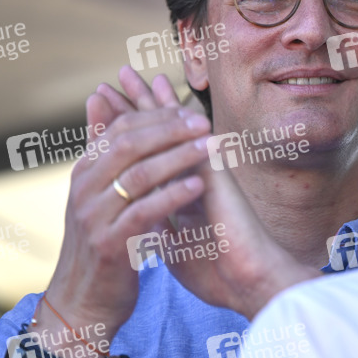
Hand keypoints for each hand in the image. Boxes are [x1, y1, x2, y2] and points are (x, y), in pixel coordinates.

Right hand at [42, 77, 210, 342]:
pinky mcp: (109, 245)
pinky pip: (144, 213)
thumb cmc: (100, 241)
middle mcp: (84, 189)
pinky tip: (199, 185)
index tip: (191, 111)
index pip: (121, 129)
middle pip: (129, 145)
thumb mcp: (96, 191)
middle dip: (170, 130)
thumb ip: (102, 148)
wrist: (83, 302)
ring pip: (138, 175)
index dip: (158, 117)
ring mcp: (93, 217)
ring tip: (210, 147)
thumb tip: (97, 96)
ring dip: (178, 157)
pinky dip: (173, 196)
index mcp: (84, 172)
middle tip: (203, 122)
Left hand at [101, 67, 317, 319]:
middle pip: (161, 132)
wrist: (250, 282)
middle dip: (137, 105)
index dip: (129, 133)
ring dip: (148, 100)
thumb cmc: (218, 272)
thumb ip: (161, 224)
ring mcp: (207, 170)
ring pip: (173, 126)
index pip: (151, 154)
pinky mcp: (214, 171)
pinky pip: (184, 135)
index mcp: (183, 192)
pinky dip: (165, 116)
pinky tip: (151, 96)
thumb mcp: (175, 245)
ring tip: (126, 74)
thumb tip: (141, 216)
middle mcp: (195, 174)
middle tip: (118, 76)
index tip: (106, 112)